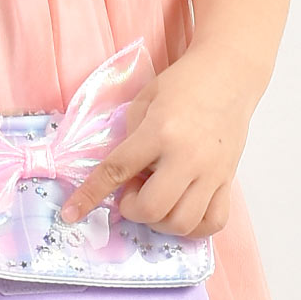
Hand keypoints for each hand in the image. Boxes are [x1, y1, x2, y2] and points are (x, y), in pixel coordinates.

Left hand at [57, 43, 256, 238]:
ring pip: (183, 223)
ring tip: (156, 198)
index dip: (90, 195)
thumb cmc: (183, 84)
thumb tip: (122, 178)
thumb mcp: (144, 101)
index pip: (117, 171)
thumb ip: (130, 140)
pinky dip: (193, 227)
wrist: (229, 73)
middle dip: (132, 209)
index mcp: (160, 131)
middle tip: (131, 191)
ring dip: (160, 221)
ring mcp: (212, 172)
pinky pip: (213, 222)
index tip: (71, 214)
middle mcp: (187, 157)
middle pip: (153, 208)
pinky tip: (180, 210)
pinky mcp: (228, 180)